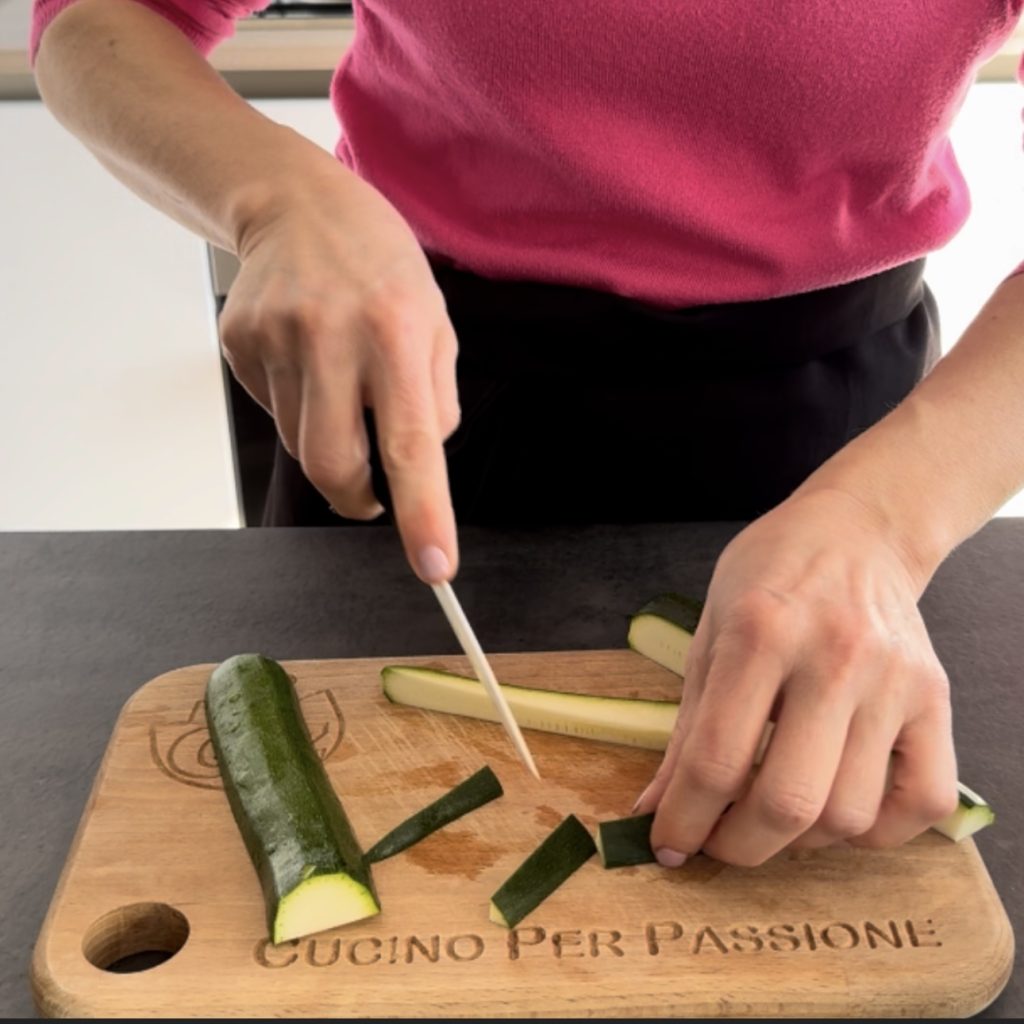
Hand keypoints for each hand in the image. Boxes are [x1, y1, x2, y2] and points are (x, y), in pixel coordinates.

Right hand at [219, 168, 459, 582]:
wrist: (294, 202)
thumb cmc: (380, 265)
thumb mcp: (435, 321)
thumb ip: (435, 400)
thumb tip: (417, 468)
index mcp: (395, 333)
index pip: (412, 445)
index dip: (423, 515)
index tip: (435, 568)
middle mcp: (331, 337)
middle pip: (334, 467)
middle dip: (358, 496)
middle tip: (374, 486)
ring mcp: (275, 340)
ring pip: (302, 446)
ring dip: (330, 442)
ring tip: (341, 382)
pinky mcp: (238, 344)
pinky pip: (273, 413)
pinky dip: (298, 408)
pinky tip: (308, 359)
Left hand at [635, 488, 958, 865]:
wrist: (858, 531)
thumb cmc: (769, 575)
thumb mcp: (708, 632)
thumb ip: (685, 728)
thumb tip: (655, 810)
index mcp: (759, 633)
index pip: (715, 759)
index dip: (683, 819)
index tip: (669, 843)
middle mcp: (833, 657)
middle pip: (787, 802)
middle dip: (738, 847)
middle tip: (717, 841)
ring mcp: (893, 682)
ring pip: (850, 815)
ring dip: (800, 841)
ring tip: (772, 814)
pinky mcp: (937, 699)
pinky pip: (921, 805)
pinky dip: (876, 833)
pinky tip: (838, 809)